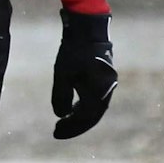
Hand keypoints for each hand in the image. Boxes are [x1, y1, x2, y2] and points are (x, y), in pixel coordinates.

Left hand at [51, 10, 116, 138]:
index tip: (55, 132)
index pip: (85, 118)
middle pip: (92, 116)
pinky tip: (73, 108)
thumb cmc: (74, 52)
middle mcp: (107, 91)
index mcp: (98, 92)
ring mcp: (107, 85)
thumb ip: (62, 96)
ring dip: (80, 117)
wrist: (88, 30)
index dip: (71, 127)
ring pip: (95, 108)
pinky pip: (96, 98)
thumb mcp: (63, 74)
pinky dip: (84, 106)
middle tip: (58, 132)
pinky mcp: (104, 78)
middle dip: (75, 126)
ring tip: (63, 122)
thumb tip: (61, 115)